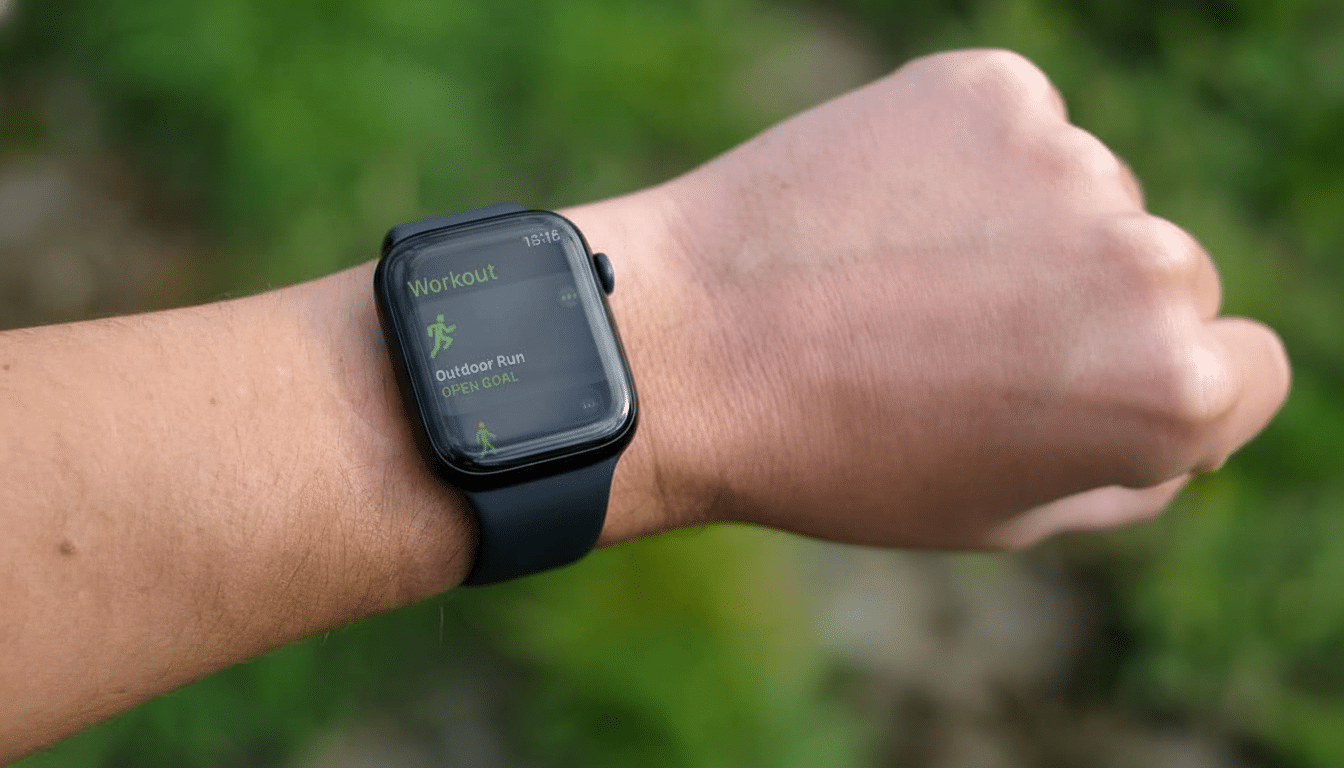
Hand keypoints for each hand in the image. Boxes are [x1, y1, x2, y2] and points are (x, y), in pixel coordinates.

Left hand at [631, 49, 1289, 547]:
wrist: (684, 350)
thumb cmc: (839, 457)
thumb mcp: (1004, 514)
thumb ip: (1128, 471)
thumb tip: (1180, 418)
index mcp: (1170, 388)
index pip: (1247, 371)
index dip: (1160, 390)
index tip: (1076, 392)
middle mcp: (1148, 262)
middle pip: (1173, 276)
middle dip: (1094, 308)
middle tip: (962, 343)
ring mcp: (1068, 161)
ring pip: (1087, 196)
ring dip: (1023, 229)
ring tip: (900, 281)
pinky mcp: (990, 88)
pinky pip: (1015, 128)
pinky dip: (964, 162)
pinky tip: (880, 215)